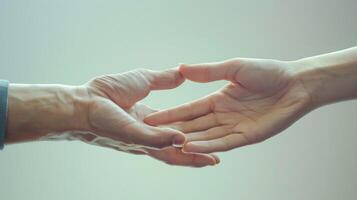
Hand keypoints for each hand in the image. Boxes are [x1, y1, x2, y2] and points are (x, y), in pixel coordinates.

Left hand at [66, 69, 217, 166]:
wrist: (84, 100)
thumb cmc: (107, 92)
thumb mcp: (143, 80)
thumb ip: (163, 80)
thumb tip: (181, 74)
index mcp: (152, 123)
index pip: (178, 132)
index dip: (196, 136)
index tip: (213, 137)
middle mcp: (148, 136)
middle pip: (177, 148)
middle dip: (198, 154)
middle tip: (217, 159)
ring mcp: (140, 139)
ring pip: (169, 151)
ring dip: (190, 157)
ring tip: (211, 160)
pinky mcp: (131, 136)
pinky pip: (153, 141)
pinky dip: (169, 143)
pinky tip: (185, 143)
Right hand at [145, 59, 311, 152]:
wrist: (295, 83)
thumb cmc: (267, 72)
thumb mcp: (234, 68)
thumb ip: (208, 72)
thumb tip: (181, 68)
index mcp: (217, 100)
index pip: (189, 109)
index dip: (170, 114)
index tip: (151, 118)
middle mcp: (222, 116)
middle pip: (194, 126)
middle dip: (173, 131)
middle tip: (152, 137)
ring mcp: (233, 127)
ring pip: (205, 137)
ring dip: (187, 141)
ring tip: (168, 144)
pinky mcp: (246, 137)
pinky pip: (223, 142)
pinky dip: (207, 146)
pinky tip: (192, 148)